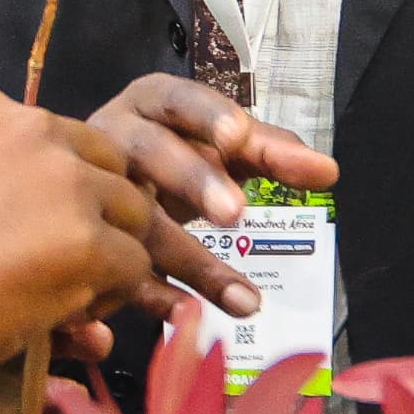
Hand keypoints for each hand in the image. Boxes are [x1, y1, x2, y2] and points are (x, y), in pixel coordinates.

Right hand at [0, 87, 164, 371]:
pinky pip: (132, 268)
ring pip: (131, 214)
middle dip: (95, 215)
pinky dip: (108, 297)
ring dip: (107, 256)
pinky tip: (63, 316)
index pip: (57, 139)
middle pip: (107, 166)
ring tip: (60, 294)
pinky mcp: (87, 241)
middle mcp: (30, 130)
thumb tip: (28, 226)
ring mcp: (65, 183)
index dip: (57, 189)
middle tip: (61, 265)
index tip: (33, 227)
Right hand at [87, 75, 338, 319]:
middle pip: (152, 153)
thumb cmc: (169, 153)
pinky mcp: (86, 239)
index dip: (207, 117)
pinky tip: (189, 314)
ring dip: (192, 260)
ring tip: (245, 300)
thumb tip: (328, 171)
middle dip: (193, 181)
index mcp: (150, 103)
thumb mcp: (215, 144)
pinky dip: (153, 293)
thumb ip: (268, 152)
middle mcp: (114, 138)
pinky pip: (115, 267)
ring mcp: (94, 191)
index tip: (238, 138)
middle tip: (235, 213)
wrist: (92, 184)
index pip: (180, 99)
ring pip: (140, 222)